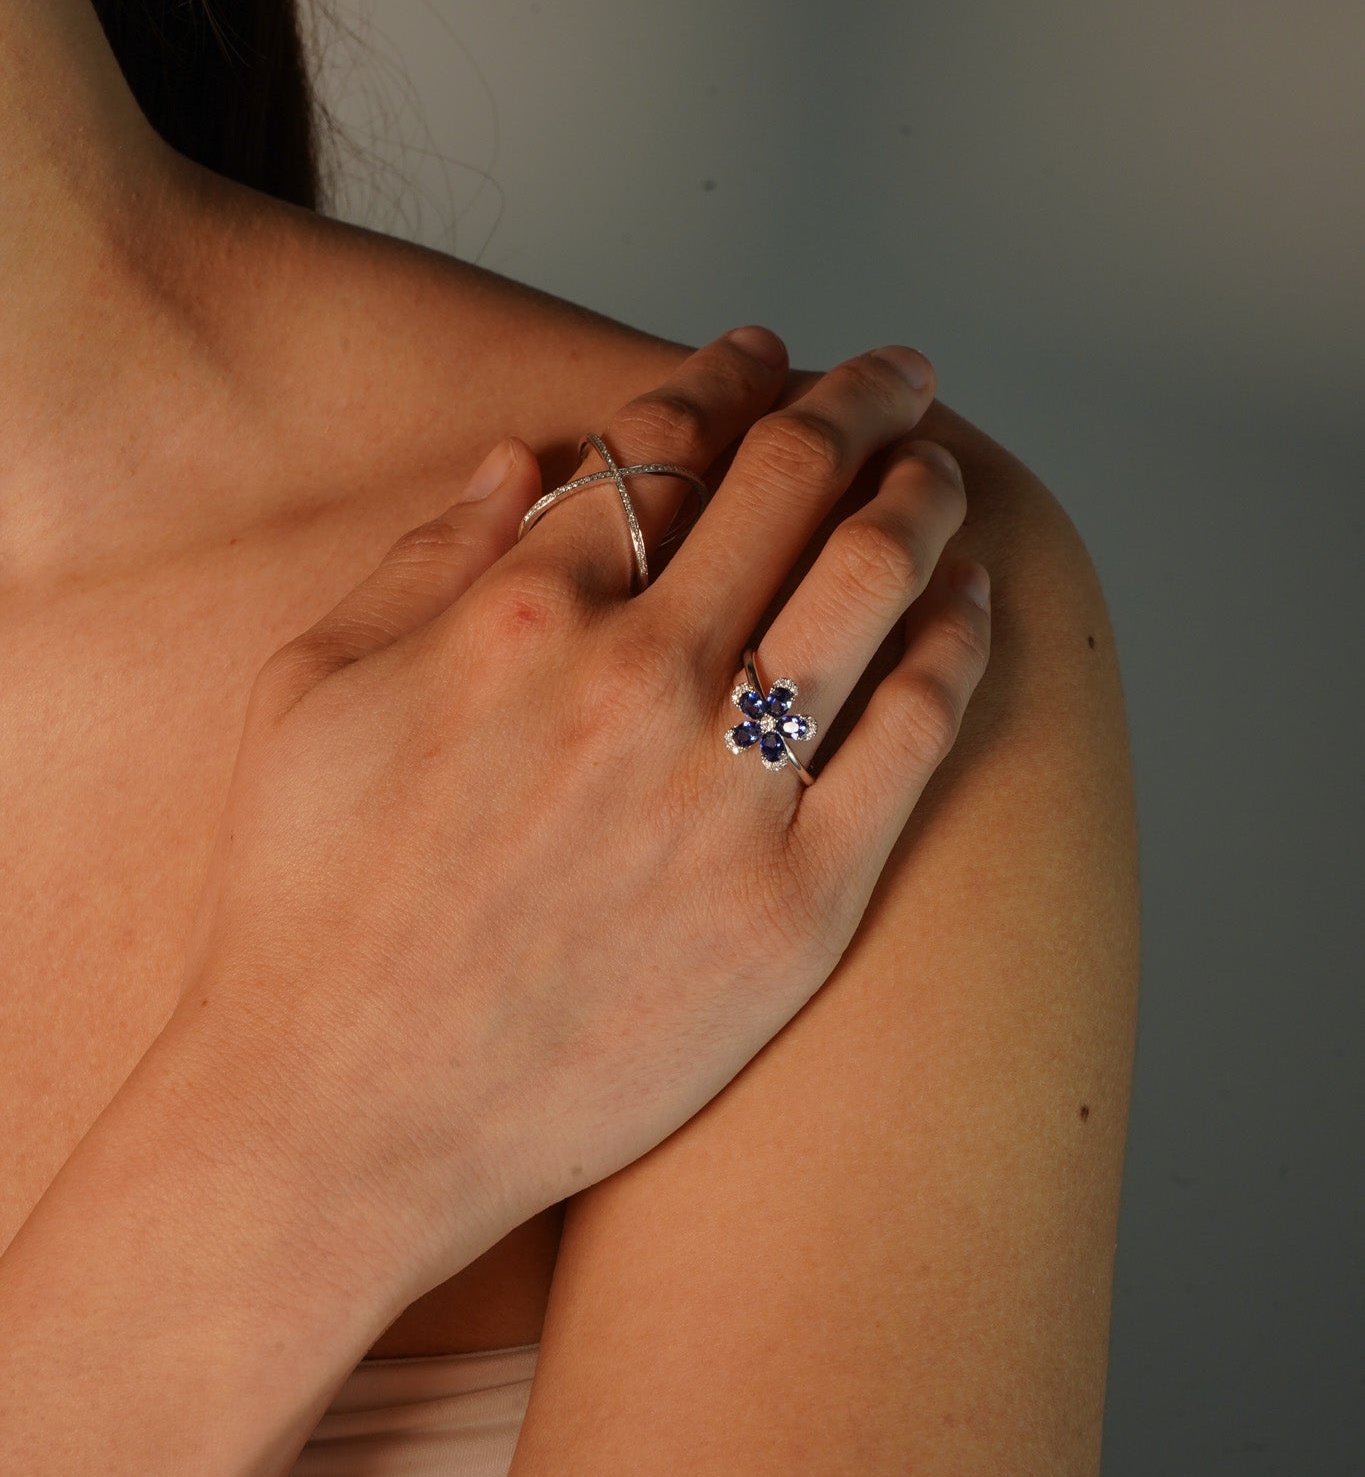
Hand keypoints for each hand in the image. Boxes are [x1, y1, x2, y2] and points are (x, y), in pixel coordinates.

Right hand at [173, 330, 990, 1313]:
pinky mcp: (797, 904)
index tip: (756, 353)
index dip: (723, 375)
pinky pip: (916, 733)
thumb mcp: (311, 692)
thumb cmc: (305, 908)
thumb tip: (524, 456)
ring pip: (876, 580)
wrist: (339, 1123)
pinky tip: (971, 601)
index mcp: (522, 614)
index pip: (665, 443)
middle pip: (793, 480)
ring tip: (941, 467)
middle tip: (894, 372)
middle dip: (857, 396)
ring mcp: (727, 794)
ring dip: (925, 493)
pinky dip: (958, 641)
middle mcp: (638, 682)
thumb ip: (425, 557)